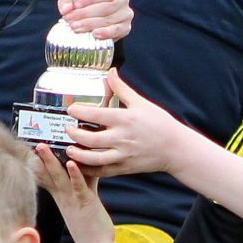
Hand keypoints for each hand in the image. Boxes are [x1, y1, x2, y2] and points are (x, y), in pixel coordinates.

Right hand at [33, 142, 113, 242]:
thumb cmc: (91, 222)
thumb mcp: (84, 197)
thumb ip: (83, 180)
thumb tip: (84, 163)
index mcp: (60, 195)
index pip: (44, 175)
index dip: (35, 161)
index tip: (26, 146)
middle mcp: (62, 196)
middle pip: (47, 172)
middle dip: (37, 156)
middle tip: (27, 140)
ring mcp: (72, 199)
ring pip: (59, 177)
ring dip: (50, 161)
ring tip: (42, 146)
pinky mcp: (85, 203)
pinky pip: (78, 187)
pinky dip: (75, 174)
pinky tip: (72, 163)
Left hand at [58, 0, 133, 40]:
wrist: (94, 16)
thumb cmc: (83, 1)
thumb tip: (66, 9)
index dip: (91, 0)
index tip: (76, 6)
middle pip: (107, 7)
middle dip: (86, 14)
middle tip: (71, 20)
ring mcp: (126, 14)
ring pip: (110, 19)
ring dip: (91, 25)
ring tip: (76, 28)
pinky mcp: (126, 27)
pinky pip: (117, 30)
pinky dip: (106, 33)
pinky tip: (94, 34)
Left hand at [65, 68, 186, 176]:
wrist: (175, 148)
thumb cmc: (159, 123)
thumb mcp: (141, 103)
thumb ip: (122, 89)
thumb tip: (110, 71)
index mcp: (125, 119)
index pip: (95, 115)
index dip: (78, 112)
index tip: (71, 110)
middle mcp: (122, 138)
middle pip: (90, 139)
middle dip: (74, 134)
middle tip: (67, 129)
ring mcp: (123, 155)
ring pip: (94, 158)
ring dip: (78, 155)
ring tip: (69, 149)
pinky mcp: (124, 168)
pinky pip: (102, 171)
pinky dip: (89, 169)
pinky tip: (81, 164)